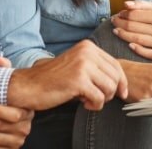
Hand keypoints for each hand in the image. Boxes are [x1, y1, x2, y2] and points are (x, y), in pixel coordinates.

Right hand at [7, 39, 127, 110]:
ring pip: (110, 87)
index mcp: (88, 46)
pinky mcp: (78, 80)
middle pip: (116, 76)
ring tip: (88, 99)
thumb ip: (96, 68)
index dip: (122, 81)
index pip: (115, 64)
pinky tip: (83, 103)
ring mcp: (83, 65)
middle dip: (111, 92)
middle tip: (97, 98)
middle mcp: (87, 52)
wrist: (29, 85)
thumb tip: (121, 82)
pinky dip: (94, 105)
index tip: (122, 93)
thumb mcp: (78, 65)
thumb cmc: (54, 79)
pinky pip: (99, 98)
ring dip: (102, 99)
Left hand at [112, 1, 151, 61]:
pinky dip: (137, 49)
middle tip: (113, 22)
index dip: (123, 14)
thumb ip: (142, 5)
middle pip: (134, 27)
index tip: (118, 14)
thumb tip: (126, 4)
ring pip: (138, 39)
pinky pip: (148, 53)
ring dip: (124, 35)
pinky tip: (129, 45)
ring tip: (116, 31)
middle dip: (120, 24)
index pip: (135, 14)